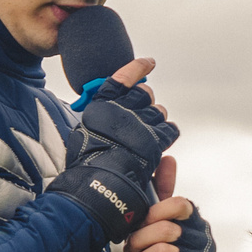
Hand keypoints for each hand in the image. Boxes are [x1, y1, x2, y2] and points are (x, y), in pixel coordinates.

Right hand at [50, 69, 180, 241]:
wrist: (99, 188)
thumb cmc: (86, 166)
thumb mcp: (82, 135)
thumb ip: (98, 117)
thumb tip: (107, 105)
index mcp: (102, 106)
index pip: (123, 78)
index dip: (138, 68)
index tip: (149, 63)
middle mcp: (123, 111)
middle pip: (145, 94)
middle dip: (146, 101)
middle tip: (142, 114)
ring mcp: (141, 125)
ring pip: (159, 112)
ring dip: (156, 120)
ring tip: (148, 133)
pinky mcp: (156, 141)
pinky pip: (169, 129)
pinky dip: (167, 133)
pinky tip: (164, 138)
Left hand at [124, 160, 193, 251]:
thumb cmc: (156, 251)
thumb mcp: (158, 220)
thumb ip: (162, 191)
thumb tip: (168, 157)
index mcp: (195, 220)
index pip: (178, 204)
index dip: (154, 213)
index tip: (142, 222)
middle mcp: (203, 240)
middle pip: (166, 229)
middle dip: (140, 239)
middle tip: (131, 247)